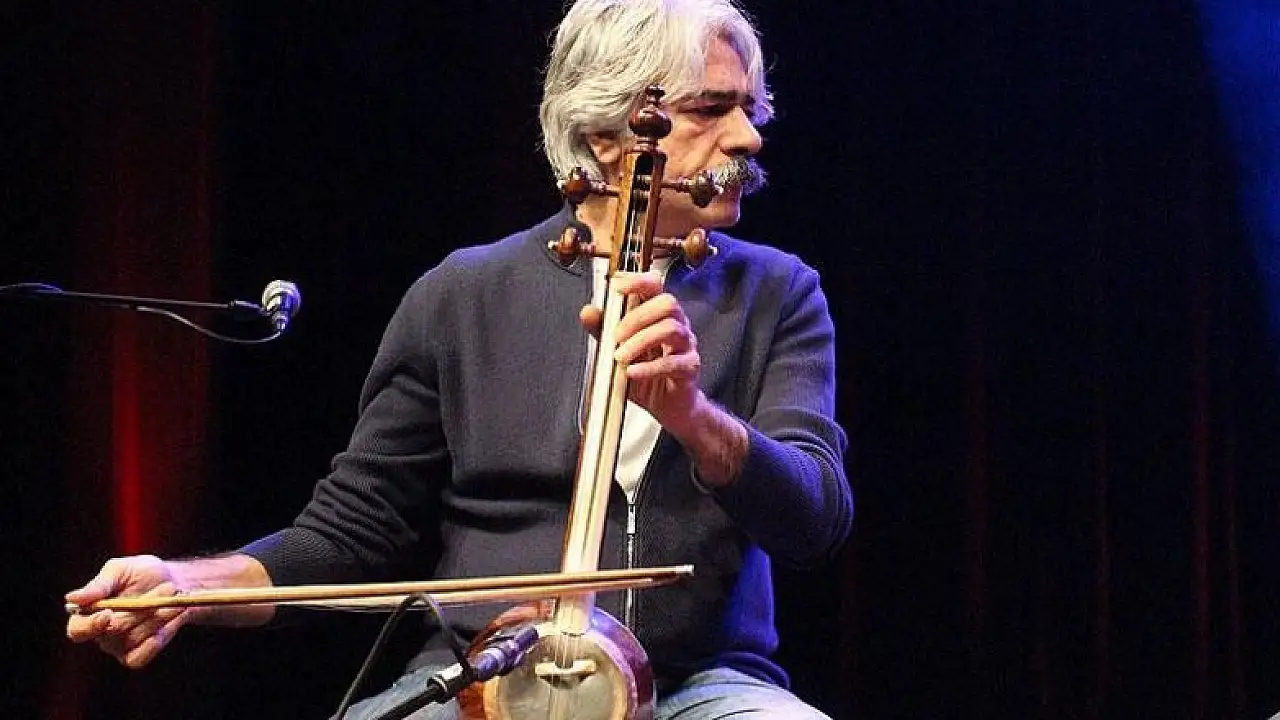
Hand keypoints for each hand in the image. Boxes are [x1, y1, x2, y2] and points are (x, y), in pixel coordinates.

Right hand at [65, 555, 192, 667]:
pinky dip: (159, 636)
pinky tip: (172, 618)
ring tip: (174, 595)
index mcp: (88, 613)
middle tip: (168, 587)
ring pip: (134, 638)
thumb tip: (72, 598)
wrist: (177, 584)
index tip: (108, 613)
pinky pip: (141, 656)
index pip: (78, 630)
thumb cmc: (143, 574)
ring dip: (158, 617)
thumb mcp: (121, 570)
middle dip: (142, 609)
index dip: (90, 625)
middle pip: (113, 631)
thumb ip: (100, 584)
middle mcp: (100, 634)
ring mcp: (118, 647)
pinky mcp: (136, 655)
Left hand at [579, 271, 702, 438]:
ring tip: (620, 357)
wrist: (668, 406)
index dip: (638, 281)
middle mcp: (678, 325)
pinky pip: (673, 363)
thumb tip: (588, 312)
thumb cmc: (646, 374)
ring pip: (670, 329)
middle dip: (637, 316)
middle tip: (615, 335)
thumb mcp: (618, 351)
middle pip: (667, 303)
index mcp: (660, 315)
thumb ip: (603, 330)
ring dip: (640, 341)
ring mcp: (687, 346)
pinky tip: (632, 372)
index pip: (655, 286)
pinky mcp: (690, 368)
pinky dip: (648, 367)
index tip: (618, 287)